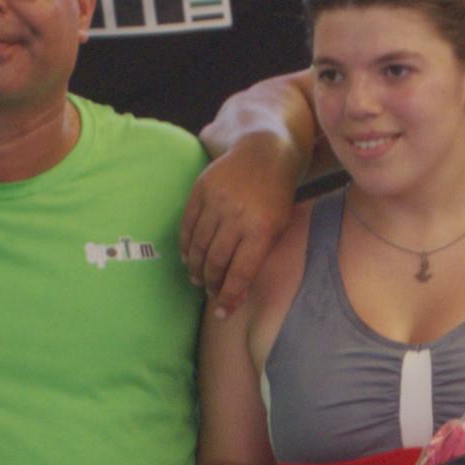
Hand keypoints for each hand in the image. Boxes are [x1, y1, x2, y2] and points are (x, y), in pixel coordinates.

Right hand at [182, 137, 302, 318]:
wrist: (264, 152)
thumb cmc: (276, 197)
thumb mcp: (279, 226)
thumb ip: (259, 255)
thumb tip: (236, 287)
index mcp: (262, 229)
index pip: (241, 272)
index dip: (230, 296)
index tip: (223, 312)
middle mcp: (238, 216)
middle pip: (216, 261)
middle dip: (211, 283)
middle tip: (210, 293)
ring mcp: (217, 201)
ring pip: (199, 245)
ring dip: (196, 267)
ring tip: (197, 279)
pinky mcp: (201, 189)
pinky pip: (188, 224)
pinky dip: (185, 244)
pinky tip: (187, 256)